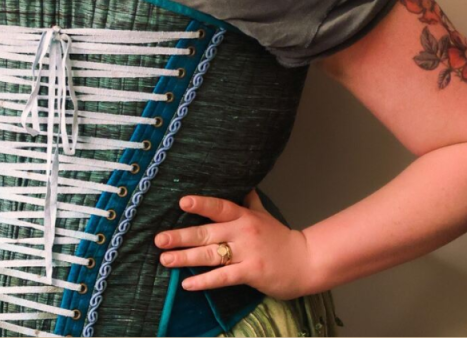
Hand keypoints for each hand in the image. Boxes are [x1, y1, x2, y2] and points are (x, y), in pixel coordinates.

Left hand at [154, 191, 322, 299]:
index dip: (201, 204)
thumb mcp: (264, 215)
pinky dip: (204, 281)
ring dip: (185, 258)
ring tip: (165, 259)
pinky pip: (223, 277)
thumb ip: (249, 200)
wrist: (308, 262)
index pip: (220, 207)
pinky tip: (187, 284)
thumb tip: (243, 182)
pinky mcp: (251, 273)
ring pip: (211, 255)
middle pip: (207, 233)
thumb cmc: (281, 239)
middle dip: (180, 236)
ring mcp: (247, 253)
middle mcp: (243, 232)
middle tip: (159, 239)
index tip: (182, 203)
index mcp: (244, 217)